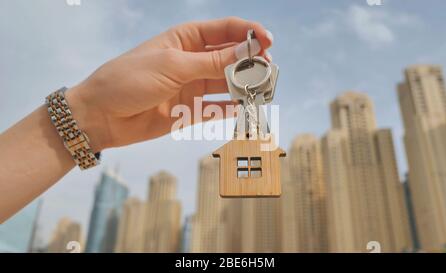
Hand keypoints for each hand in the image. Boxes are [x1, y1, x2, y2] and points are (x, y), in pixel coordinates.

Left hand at [65, 17, 272, 151]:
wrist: (101, 116)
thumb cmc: (128, 79)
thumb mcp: (172, 66)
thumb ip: (211, 62)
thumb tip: (247, 50)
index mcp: (186, 39)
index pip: (225, 30)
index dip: (249, 33)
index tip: (268, 41)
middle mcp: (192, 60)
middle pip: (231, 57)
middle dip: (251, 61)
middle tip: (267, 70)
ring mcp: (192, 85)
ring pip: (227, 83)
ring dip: (245, 85)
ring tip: (262, 90)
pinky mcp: (190, 110)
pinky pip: (218, 107)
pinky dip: (232, 108)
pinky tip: (246, 108)